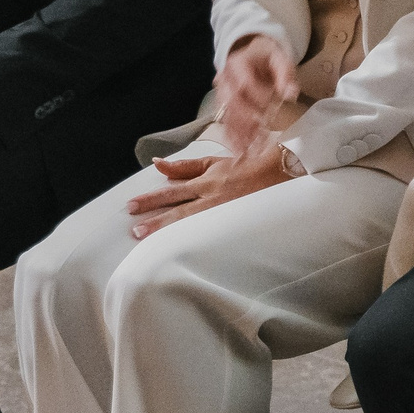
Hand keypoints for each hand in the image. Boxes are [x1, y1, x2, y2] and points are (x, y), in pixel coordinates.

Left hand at [126, 142, 291, 237]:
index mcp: (208, 181)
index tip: (132, 206)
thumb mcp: (214, 161)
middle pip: (179, 208)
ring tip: (146, 238)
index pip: (174, 190)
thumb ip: (186, 166)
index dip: (152, 198)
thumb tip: (159, 165)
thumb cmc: (247, 167)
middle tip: (134, 229)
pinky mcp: (234, 223)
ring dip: (167, 230)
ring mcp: (224, 212)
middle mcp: (213, 197)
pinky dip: (194, 241)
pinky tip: (179, 251)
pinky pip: (210, 234)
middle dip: (155, 218)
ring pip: (192, 222)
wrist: (281, 174)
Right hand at [215, 33, 297, 155]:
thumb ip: (286, 74)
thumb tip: (291, 93)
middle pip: (233, 103)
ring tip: (249, 153)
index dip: (257, 100)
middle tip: (261, 140)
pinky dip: (234, 138)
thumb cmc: (268, 58)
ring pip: (228, 116)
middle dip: (247, 123)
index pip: (245, 83)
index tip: (271, 114)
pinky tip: (241, 152)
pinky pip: (226, 123)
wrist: (252, 55)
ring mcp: (222, 93)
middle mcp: (225, 79)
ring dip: (239, 135)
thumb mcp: (280, 59)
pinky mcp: (223, 106)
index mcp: (238, 63)